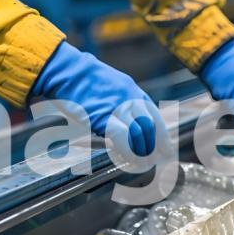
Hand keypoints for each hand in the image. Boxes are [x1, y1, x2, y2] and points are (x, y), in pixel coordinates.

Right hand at [31, 42, 165, 155]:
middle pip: (150, 127)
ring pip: (139, 133)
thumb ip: (123, 104)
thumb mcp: (112, 87)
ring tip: (141, 164)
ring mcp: (117, 106)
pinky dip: (128, 151)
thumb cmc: (83, 82)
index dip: (162, 136)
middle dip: (153, 147)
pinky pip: (122, 137)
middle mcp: (130, 98)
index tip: (166, 150)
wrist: (67, 71)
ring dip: (142, 152)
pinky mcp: (103, 115)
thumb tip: (131, 128)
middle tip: (151, 161)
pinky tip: (128, 159)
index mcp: (133, 91)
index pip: (155, 117)